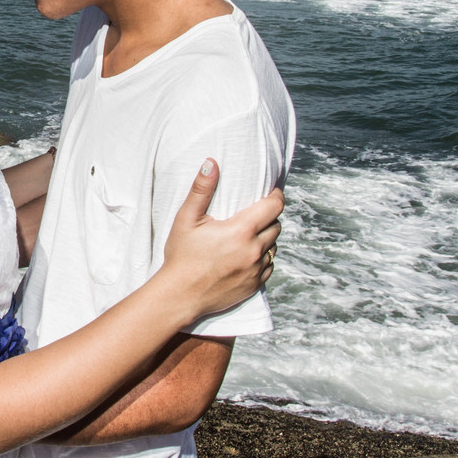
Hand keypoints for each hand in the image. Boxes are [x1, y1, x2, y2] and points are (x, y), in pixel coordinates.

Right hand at [161, 159, 282, 319]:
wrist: (181, 295)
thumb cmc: (181, 255)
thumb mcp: (186, 218)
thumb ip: (201, 189)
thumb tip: (211, 162)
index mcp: (241, 230)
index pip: (274, 206)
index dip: (276, 196)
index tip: (271, 191)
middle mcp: (255, 250)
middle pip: (276, 226)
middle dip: (268, 217)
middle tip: (252, 214)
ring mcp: (257, 270)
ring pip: (274, 247)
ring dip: (266, 238)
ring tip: (248, 235)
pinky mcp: (255, 285)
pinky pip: (269, 267)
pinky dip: (262, 258)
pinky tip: (246, 256)